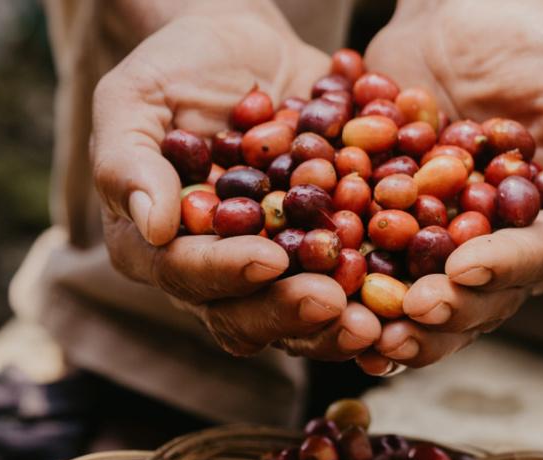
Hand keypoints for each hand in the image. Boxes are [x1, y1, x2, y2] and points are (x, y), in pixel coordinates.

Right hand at [92, 3, 381, 358]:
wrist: (248, 51)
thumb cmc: (177, 68)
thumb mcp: (135, 98)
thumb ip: (130, 160)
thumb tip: (154, 226)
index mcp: (157, 247)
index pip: (186, 274)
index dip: (226, 272)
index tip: (268, 258)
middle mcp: (214, 274)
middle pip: (245, 316)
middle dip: (290, 313)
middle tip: (333, 304)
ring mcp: (272, 273)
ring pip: (300, 320)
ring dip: (337, 326)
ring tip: (376, 322)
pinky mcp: (322, 259)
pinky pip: (350, 290)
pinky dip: (380, 295)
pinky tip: (412, 292)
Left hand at [358, 0, 542, 370]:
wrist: (454, 10)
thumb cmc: (538, 40)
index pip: (540, 258)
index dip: (504, 269)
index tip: (465, 269)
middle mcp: (508, 245)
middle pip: (486, 297)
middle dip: (450, 309)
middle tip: (413, 309)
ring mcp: (450, 244)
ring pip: (435, 301)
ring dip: (408, 325)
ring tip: (377, 333)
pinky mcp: (397, 231)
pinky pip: (381, 273)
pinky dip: (361, 299)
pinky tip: (342, 316)